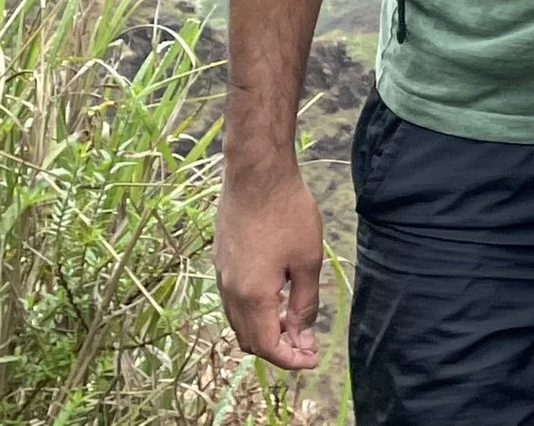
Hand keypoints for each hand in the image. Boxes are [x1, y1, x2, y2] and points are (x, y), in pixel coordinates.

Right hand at [215, 167, 325, 369]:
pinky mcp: (221, 261)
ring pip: (239, 321)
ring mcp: (222, 276)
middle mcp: (230, 292)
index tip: (313, 358)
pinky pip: (233, 301)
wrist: (256, 173)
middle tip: (306, 342)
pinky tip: (275, 294)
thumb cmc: (287, 212)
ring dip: (264, 330)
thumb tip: (301, 338)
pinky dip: (253, 311)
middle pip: (249, 339)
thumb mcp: (307, 260)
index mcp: (252, 296)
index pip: (266, 347)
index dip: (290, 359)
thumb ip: (304, 303)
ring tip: (293, 320)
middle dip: (277, 348)